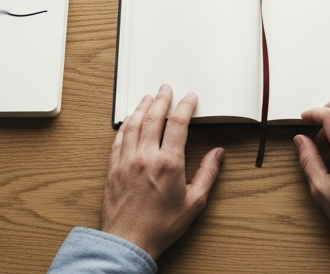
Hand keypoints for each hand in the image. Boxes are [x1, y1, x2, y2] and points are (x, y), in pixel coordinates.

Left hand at [100, 85, 224, 258]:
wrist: (128, 241)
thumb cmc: (160, 226)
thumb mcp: (194, 202)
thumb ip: (207, 174)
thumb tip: (217, 154)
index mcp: (168, 163)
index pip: (178, 123)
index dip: (185, 106)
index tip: (190, 98)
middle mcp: (145, 157)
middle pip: (153, 117)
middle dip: (161, 99)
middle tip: (166, 88)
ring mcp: (126, 161)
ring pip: (133, 124)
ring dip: (141, 107)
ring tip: (147, 98)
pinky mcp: (113, 169)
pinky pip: (118, 139)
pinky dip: (124, 126)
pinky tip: (128, 121)